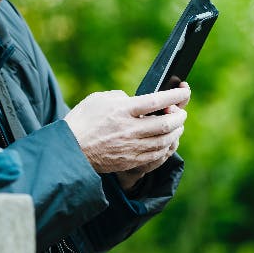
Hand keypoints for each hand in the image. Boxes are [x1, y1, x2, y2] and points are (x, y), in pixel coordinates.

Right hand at [64, 84, 189, 177]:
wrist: (70, 152)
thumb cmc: (81, 121)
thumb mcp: (98, 99)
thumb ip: (119, 97)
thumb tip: (134, 100)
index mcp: (122, 110)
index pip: (156, 101)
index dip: (175, 96)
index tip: (184, 91)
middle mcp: (130, 129)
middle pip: (166, 123)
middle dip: (179, 116)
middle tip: (181, 112)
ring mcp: (131, 147)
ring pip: (165, 141)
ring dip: (176, 132)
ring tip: (177, 127)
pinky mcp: (131, 161)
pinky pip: (157, 155)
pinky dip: (166, 147)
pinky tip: (166, 142)